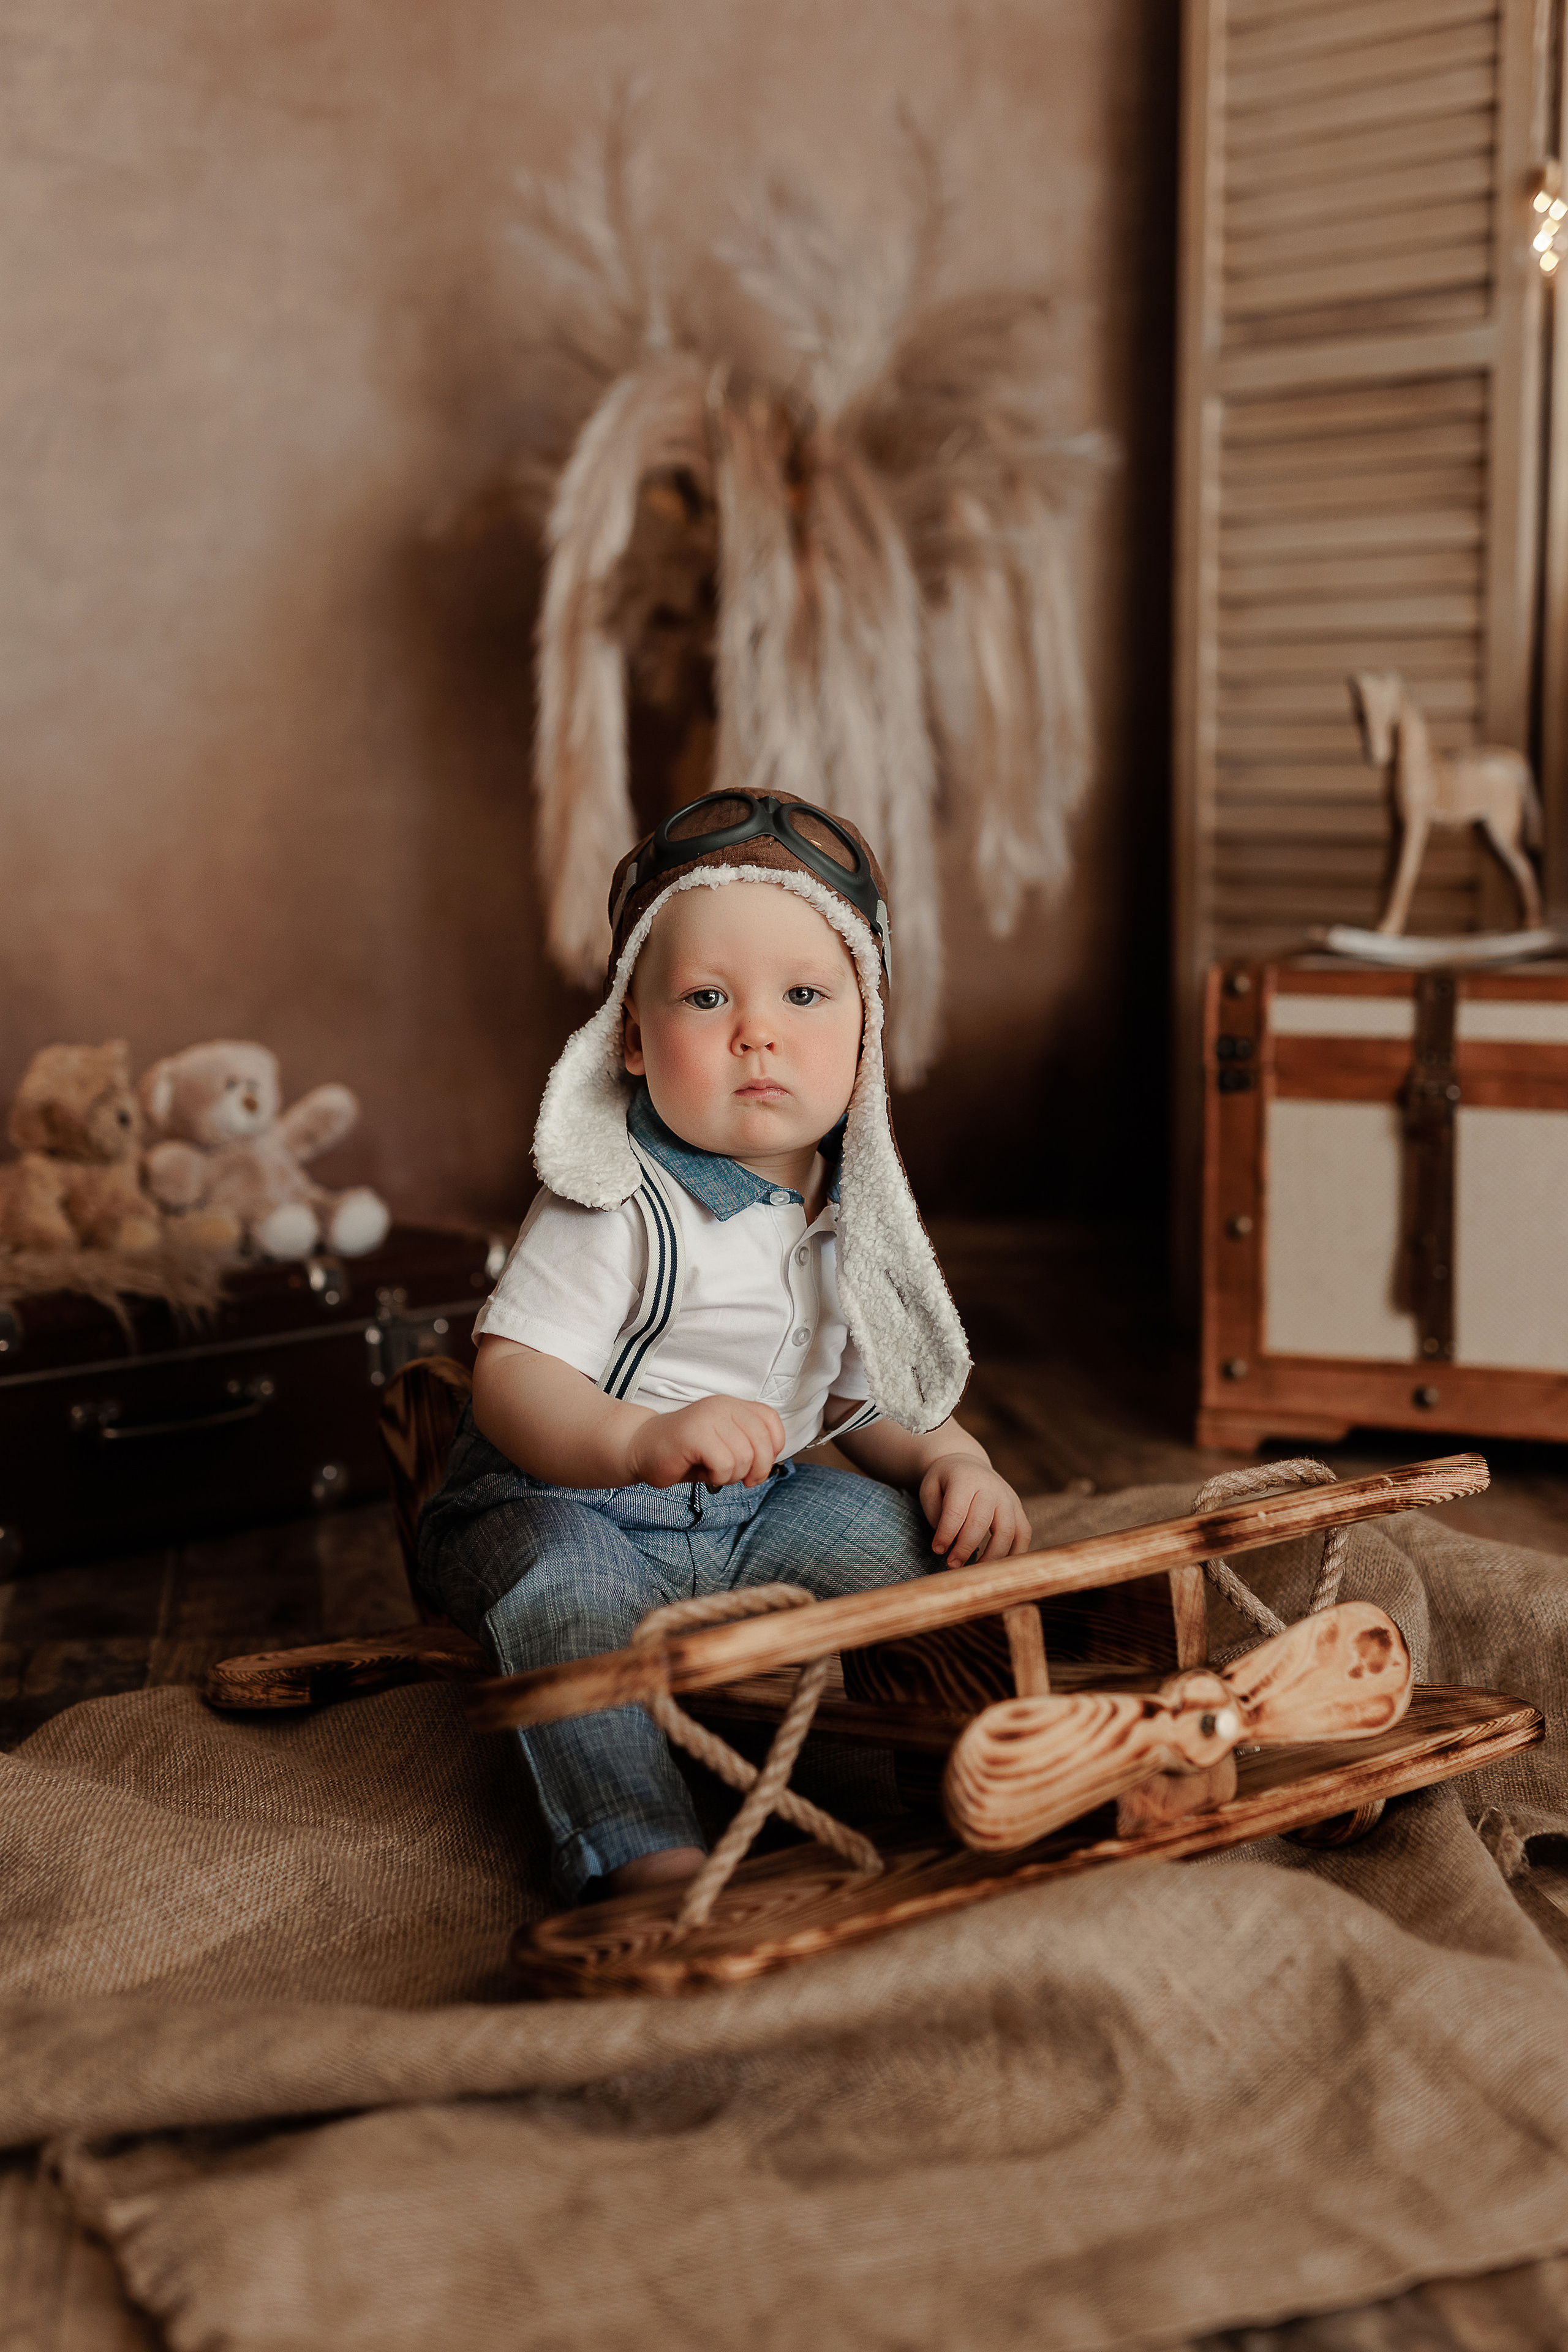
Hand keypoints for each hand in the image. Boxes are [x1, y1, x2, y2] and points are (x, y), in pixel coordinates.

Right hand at [627, 1395, 787, 1490]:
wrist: (641, 1448)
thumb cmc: (685, 1453)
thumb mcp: (724, 1446)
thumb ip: (748, 1447)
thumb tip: (769, 1464)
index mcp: (732, 1405)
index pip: (771, 1420)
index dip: (774, 1447)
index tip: (759, 1465)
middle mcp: (723, 1406)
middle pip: (762, 1441)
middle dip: (758, 1469)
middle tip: (743, 1480)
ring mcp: (708, 1418)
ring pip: (744, 1456)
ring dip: (733, 1475)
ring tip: (716, 1473)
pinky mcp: (694, 1434)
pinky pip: (724, 1464)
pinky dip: (719, 1477)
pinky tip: (706, 1474)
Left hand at [919, 1455, 1033, 1566]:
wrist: (966, 1463)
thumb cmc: (945, 1482)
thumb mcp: (930, 1489)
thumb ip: (937, 1515)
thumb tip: (949, 1544)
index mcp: (965, 1479)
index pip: (957, 1511)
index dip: (947, 1534)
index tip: (937, 1550)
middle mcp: (990, 1487)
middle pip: (981, 1522)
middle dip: (965, 1548)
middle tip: (952, 1565)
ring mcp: (1008, 1498)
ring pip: (1007, 1531)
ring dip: (991, 1556)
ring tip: (975, 1571)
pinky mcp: (1018, 1508)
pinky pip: (1024, 1534)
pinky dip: (1016, 1553)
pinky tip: (1000, 1567)